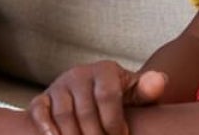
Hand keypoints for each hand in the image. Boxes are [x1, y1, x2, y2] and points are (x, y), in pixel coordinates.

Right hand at [28, 60, 166, 134]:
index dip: (114, 122)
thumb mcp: (137, 93)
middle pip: (85, 111)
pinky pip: (39, 111)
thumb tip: (159, 81)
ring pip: (63, 114)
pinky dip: (45, 127)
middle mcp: (79, 74)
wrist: (99, 94)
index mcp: (105, 70)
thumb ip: (148, 89)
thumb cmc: (122, 98)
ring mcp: (59, 85)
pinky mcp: (43, 97)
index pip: (107, 96)